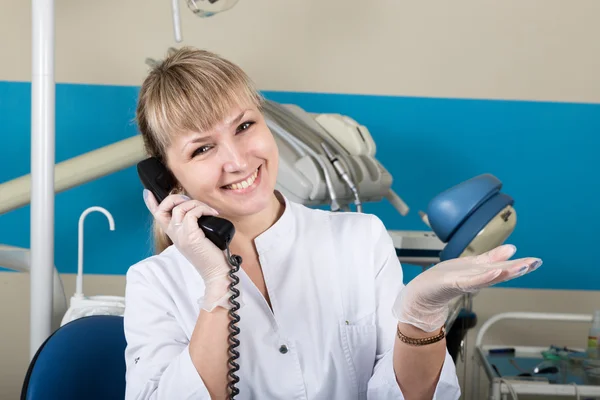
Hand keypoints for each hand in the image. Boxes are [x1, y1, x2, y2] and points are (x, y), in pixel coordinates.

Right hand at [143, 189, 231, 310]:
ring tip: (209, 210)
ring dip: (196, 204)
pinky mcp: (190, 236)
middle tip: (191, 201)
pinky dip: (203, 209)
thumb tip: (200, 211)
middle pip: (163, 208)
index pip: (158, 217)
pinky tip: (212, 214)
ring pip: (180, 208)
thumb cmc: (211, 256)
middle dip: (175, 198)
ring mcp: (181, 236)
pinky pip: (192, 214)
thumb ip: (194, 226)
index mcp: (175, 235)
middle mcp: (175, 235)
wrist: (217, 272)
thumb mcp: (199, 238)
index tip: (147, 193)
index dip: (151, 203)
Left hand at [393, 244, 541, 331]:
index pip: (502, 267)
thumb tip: (512, 248)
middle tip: (535, 264)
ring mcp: (464, 282)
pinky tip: (494, 271)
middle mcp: (475, 279)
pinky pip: (470, 280)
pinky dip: (483, 277)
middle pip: (498, 273)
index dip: (519, 264)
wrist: (420, 297)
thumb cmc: (443, 281)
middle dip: (516, 269)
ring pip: (487, 277)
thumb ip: (490, 258)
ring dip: (503, 272)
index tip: (537, 261)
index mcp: (479, 272)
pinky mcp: (452, 284)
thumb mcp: (469, 265)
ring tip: (519, 267)